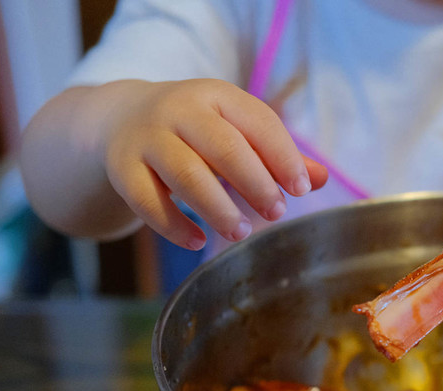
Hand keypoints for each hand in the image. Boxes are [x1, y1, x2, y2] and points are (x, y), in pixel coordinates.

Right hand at [100, 79, 326, 248]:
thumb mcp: (235, 130)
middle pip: (223, 147)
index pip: (258, 122)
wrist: (121, 118)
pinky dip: (174, 225)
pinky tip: (197, 241)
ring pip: (185, 175)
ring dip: (217, 208)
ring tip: (240, 232)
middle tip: (276, 213)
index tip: (301, 189)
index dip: (283, 156)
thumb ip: (276, 154)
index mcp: (217, 96)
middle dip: (255, 183)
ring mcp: (147, 138)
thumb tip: (321, 178)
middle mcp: (179, 110)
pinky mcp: (122, 168)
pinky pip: (148, 201)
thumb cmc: (197, 132)